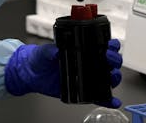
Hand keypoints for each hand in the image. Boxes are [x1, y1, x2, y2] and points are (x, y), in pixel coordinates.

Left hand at [4, 39, 122, 107]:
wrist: (31, 74)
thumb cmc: (39, 58)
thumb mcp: (44, 51)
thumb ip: (50, 50)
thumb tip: (56, 51)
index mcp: (82, 49)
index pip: (102, 45)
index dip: (111, 45)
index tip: (110, 45)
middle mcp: (87, 62)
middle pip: (109, 62)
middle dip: (114, 60)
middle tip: (109, 59)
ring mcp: (86, 77)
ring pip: (107, 78)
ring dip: (114, 78)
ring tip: (111, 78)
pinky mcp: (83, 91)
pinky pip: (98, 96)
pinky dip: (108, 99)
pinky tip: (113, 101)